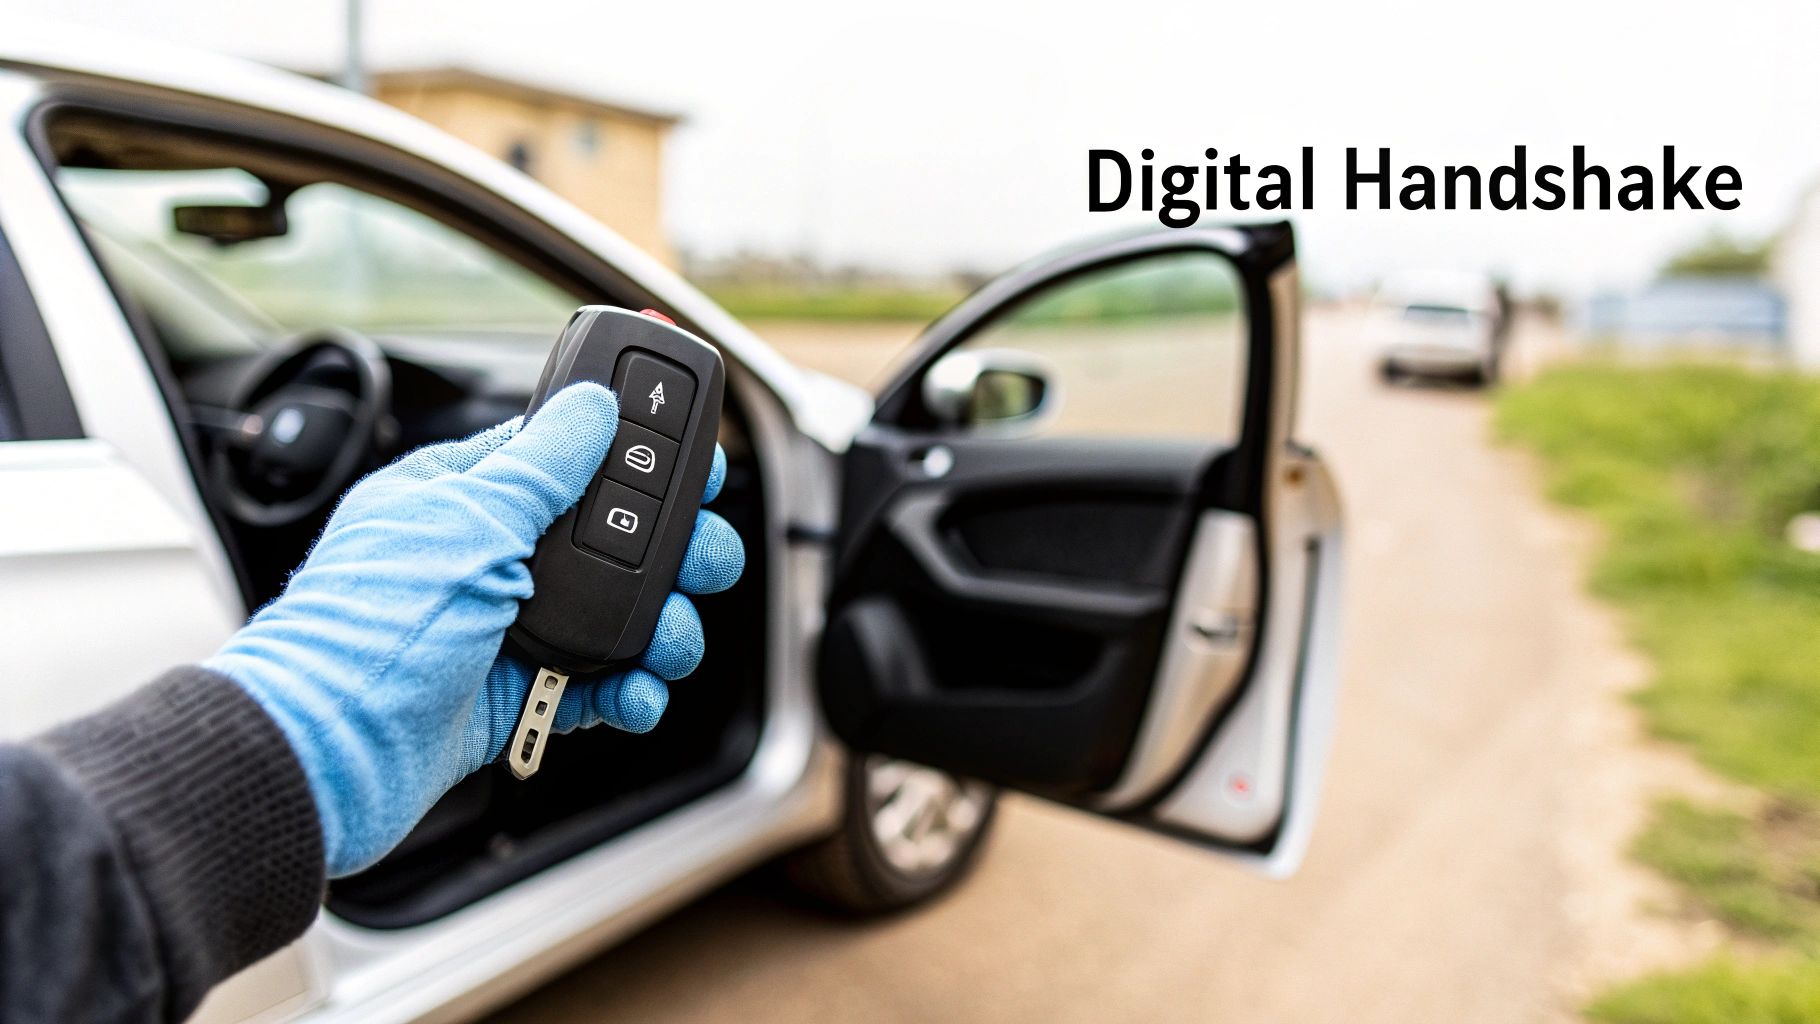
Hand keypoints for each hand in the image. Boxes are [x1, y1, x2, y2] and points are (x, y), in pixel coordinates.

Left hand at [204, 383, 743, 876]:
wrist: (322, 757)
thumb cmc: (364, 631)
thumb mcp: (465, 522)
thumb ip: (542, 465)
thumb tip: (591, 404)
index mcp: (469, 498)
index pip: (572, 458)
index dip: (642, 459)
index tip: (699, 469)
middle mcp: (493, 560)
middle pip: (617, 542)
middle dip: (675, 555)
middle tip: (703, 565)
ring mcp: (506, 630)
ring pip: (620, 618)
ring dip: (661, 631)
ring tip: (664, 645)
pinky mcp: (516, 697)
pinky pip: (598, 688)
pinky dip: (629, 694)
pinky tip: (635, 695)